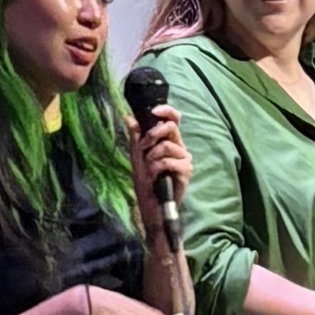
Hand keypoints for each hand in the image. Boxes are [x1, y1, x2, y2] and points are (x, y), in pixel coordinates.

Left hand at [131, 104, 193, 234]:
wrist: (150, 204)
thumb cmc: (146, 181)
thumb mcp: (137, 155)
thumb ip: (136, 136)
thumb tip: (128, 116)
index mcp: (170, 141)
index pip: (174, 119)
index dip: (166, 111)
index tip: (154, 110)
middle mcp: (180, 147)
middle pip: (171, 128)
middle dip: (152, 135)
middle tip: (142, 147)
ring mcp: (185, 159)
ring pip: (166, 146)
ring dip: (151, 157)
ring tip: (149, 168)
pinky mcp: (186, 171)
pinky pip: (168, 161)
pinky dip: (156, 167)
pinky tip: (155, 176)